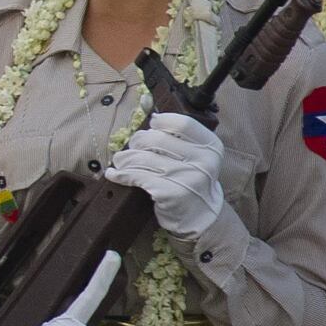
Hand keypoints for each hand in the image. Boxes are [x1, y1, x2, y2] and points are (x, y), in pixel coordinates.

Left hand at [107, 110, 225, 240]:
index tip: (150, 126)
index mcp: (211, 146)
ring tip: (120, 162)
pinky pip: (136, 176)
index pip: (182, 123)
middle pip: (155, 139)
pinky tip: (114, 174)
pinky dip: (120, 174)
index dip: (160, 122)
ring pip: (141, 158)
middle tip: (131, 149)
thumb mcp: (194, 156)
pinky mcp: (170, 192)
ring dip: (124, 159)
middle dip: (136, 142)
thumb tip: (148, 108)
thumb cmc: (191, 180)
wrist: (202, 216)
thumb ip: (176, 134)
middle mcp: (203, 160)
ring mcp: (186, 177)